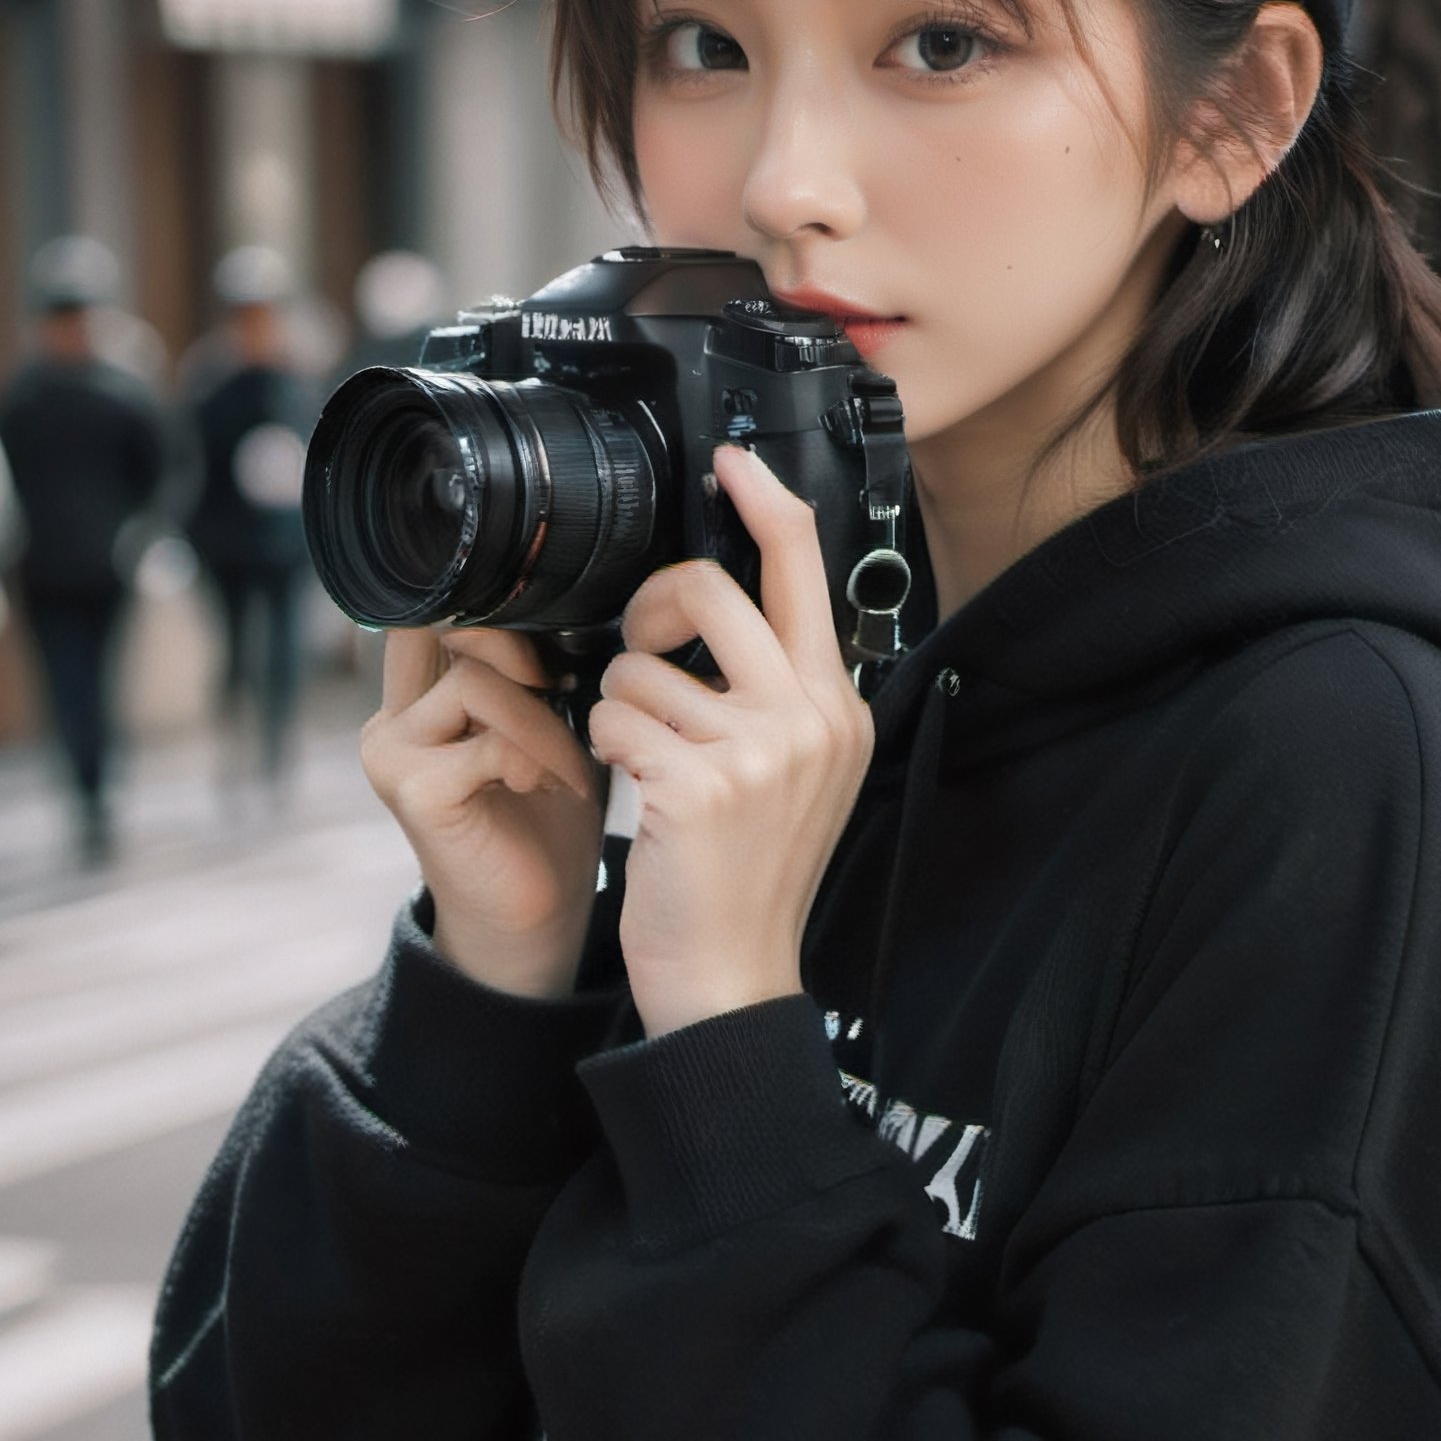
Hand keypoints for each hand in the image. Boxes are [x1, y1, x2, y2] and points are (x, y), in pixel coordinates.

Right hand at [362, 627, 605, 995]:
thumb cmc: (546, 814)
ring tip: (566, 765)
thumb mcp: (543, 721)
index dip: (494, 610)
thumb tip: (550, 600)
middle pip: (453, 630)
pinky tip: (550, 786)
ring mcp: (391, 752)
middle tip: (569, 705)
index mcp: (417, 694)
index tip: (552, 653)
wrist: (538, 911)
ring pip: (475, 682)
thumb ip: (526, 667)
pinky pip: (489, 740)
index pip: (435, 613)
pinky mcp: (413, 789)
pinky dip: (538, 755)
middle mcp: (392, 717)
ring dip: (543, 720)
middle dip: (528, 659)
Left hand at [587, 441, 874, 1033]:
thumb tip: (721, 602)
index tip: (732, 462)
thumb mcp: (792, 772)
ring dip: (618, 712)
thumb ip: (771, 690)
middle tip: (639, 649)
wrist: (733, 977)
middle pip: (708, 588)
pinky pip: (615, 720)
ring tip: (647, 766)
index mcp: (836, 706)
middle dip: (649, 608)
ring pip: (639, 667)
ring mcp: (759, 751)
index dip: (765, 501)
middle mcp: (809, 718)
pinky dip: (605, 751)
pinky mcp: (700, 784)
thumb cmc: (746, 875)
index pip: (807, 570)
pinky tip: (634, 794)